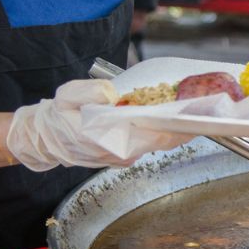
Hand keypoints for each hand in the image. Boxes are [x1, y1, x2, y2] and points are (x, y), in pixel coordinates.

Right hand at [7, 79, 191, 170]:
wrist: (45, 139)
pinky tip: (170, 117)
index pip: (150, 137)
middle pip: (162, 141)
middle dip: (183, 126)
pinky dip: (161, 131)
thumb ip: (88, 92)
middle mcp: (118, 153)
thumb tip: (112, 94)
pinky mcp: (125, 156)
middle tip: (203, 108)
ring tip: (191, 109)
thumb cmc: (58, 115)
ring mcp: (123, 157)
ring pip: (157, 143)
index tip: (192, 116)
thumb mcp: (67, 96)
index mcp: (105, 139)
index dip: (174, 127)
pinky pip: (148, 144)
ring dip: (174, 128)